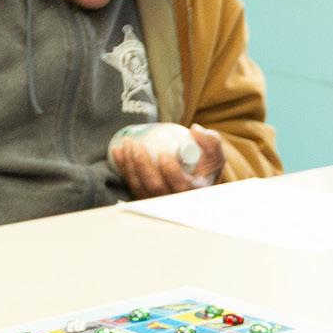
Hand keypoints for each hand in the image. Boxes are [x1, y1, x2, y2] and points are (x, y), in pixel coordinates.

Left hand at [110, 123, 225, 196]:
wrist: (194, 187)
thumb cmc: (205, 170)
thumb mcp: (215, 157)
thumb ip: (211, 141)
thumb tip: (195, 129)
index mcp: (193, 193)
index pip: (181, 186)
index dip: (170, 172)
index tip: (162, 154)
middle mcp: (174, 202)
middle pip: (155, 187)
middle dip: (142, 165)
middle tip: (136, 145)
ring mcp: (157, 203)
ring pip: (140, 187)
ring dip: (130, 165)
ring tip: (127, 144)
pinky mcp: (145, 199)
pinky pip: (131, 185)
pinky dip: (123, 168)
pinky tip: (118, 151)